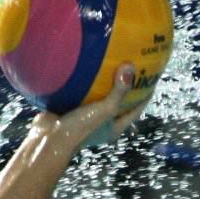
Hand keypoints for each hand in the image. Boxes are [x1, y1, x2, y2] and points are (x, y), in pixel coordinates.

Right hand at [29, 64, 148, 150]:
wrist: (49, 138)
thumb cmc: (81, 128)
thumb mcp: (105, 110)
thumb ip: (119, 91)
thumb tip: (131, 67)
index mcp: (115, 127)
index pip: (136, 109)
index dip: (145, 94)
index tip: (151, 76)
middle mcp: (102, 122)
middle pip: (119, 101)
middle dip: (124, 84)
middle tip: (130, 63)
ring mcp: (86, 116)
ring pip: (99, 96)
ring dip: (104, 81)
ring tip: (109, 60)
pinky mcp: (71, 109)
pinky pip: (81, 92)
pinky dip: (85, 81)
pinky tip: (85, 65)